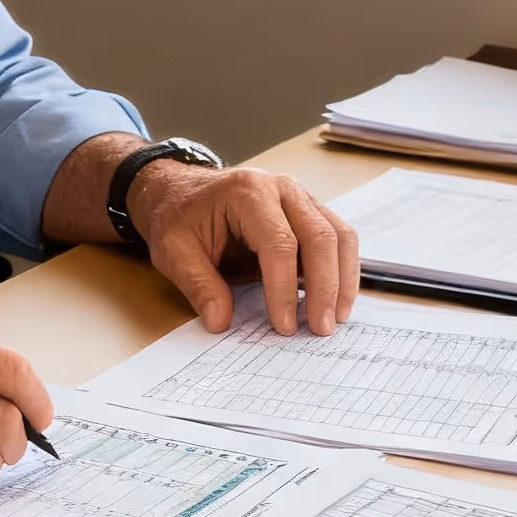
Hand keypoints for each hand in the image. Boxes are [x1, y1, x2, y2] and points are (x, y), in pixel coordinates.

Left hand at [131, 165, 358, 338]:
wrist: (179, 193)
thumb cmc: (178, 218)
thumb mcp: (173, 251)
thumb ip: (198, 285)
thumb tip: (221, 321)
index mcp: (247, 192)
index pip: (280, 243)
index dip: (284, 288)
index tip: (283, 325)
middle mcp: (281, 188)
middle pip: (320, 237)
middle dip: (325, 287)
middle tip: (321, 328)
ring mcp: (299, 197)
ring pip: (339, 236)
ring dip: (343, 279)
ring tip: (336, 317)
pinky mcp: (308, 211)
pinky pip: (337, 238)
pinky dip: (342, 269)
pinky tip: (335, 299)